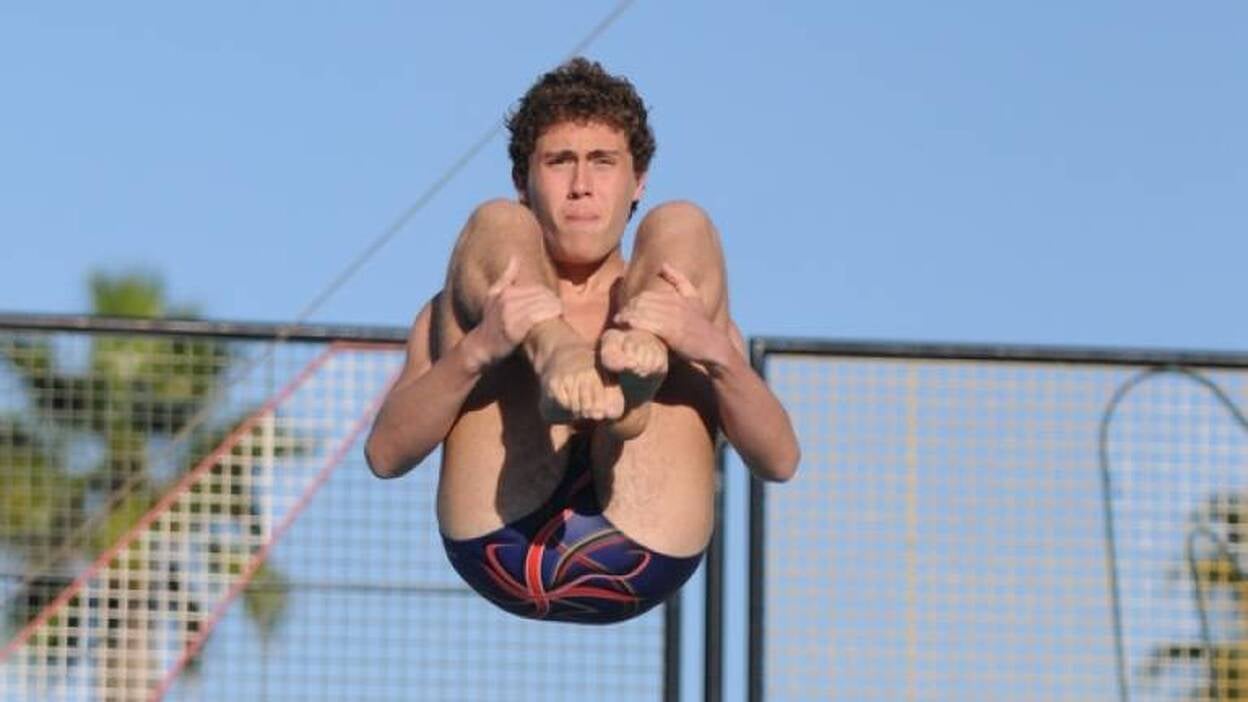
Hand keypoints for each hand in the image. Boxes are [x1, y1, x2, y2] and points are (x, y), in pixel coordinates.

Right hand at [465, 258, 562, 370]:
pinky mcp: (513, 328)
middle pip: (540, 295)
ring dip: (554, 307)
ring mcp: (509, 314)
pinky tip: (556, 318)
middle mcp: (506, 300)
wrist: (481, 346)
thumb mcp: (493, 297)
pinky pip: (537, 316)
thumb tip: (514, 258)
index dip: (547, 294)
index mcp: (505, 292)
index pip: (536, 288)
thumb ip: (505, 278)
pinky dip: (549, 315)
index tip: (553, 301)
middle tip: (559, 306)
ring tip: (560, 311)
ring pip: (541, 304)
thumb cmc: (491, 322)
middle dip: (552, 300)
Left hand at [613, 263, 730, 366]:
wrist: (715, 348)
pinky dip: (635, 323)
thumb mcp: (694, 300)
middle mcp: (676, 305)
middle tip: (619, 316)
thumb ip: (680, 282)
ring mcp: (675, 318)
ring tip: (619, 321)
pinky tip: (627, 326)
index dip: (635, 301)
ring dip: (628, 315)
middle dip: (629, 308)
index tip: (627, 308)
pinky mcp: (673, 332)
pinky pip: (649, 323)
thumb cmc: (701, 327)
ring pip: (644, 311)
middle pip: (644, 301)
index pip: (649, 294)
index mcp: (679, 297)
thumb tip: (663, 264)